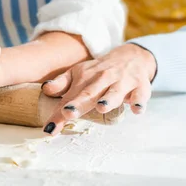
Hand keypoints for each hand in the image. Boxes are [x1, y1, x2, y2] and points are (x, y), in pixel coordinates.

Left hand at [41, 44, 156, 134]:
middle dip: (79, 103)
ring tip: (101, 107)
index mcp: (84, 78)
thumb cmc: (99, 71)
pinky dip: (139, 101)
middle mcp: (102, 79)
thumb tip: (45, 89)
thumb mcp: (78, 73)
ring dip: (108, 99)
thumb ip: (62, 83)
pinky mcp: (140, 86)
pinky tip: (136, 109)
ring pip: (114, 92)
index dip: (58, 113)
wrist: (130, 57)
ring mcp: (122, 82)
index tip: (49, 128)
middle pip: (89, 93)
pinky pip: (140, 95)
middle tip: (68, 113)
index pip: (69, 97)